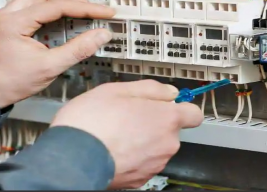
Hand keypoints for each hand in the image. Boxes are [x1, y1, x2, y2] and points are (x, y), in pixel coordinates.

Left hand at [0, 0, 114, 107]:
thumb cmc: (9, 83)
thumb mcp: (50, 67)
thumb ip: (78, 49)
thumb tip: (99, 36)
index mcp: (14, 23)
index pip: (56, 6)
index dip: (85, 8)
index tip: (102, 12)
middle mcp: (6, 15)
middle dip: (71, 0)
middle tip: (91, 10)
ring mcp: (5, 18)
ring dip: (57, 1)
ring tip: (77, 12)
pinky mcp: (7, 24)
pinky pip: (29, 6)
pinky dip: (47, 9)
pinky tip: (57, 21)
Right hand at [50, 80, 203, 188]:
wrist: (71, 158)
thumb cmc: (91, 122)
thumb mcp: (118, 89)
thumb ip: (151, 89)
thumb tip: (169, 92)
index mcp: (165, 118)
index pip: (194, 114)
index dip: (183, 107)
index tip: (172, 105)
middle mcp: (166, 143)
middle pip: (171, 130)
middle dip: (155, 122)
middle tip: (131, 115)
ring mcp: (155, 163)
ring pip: (157, 146)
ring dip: (144, 139)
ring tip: (118, 132)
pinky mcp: (141, 178)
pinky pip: (145, 162)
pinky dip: (134, 156)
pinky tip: (115, 148)